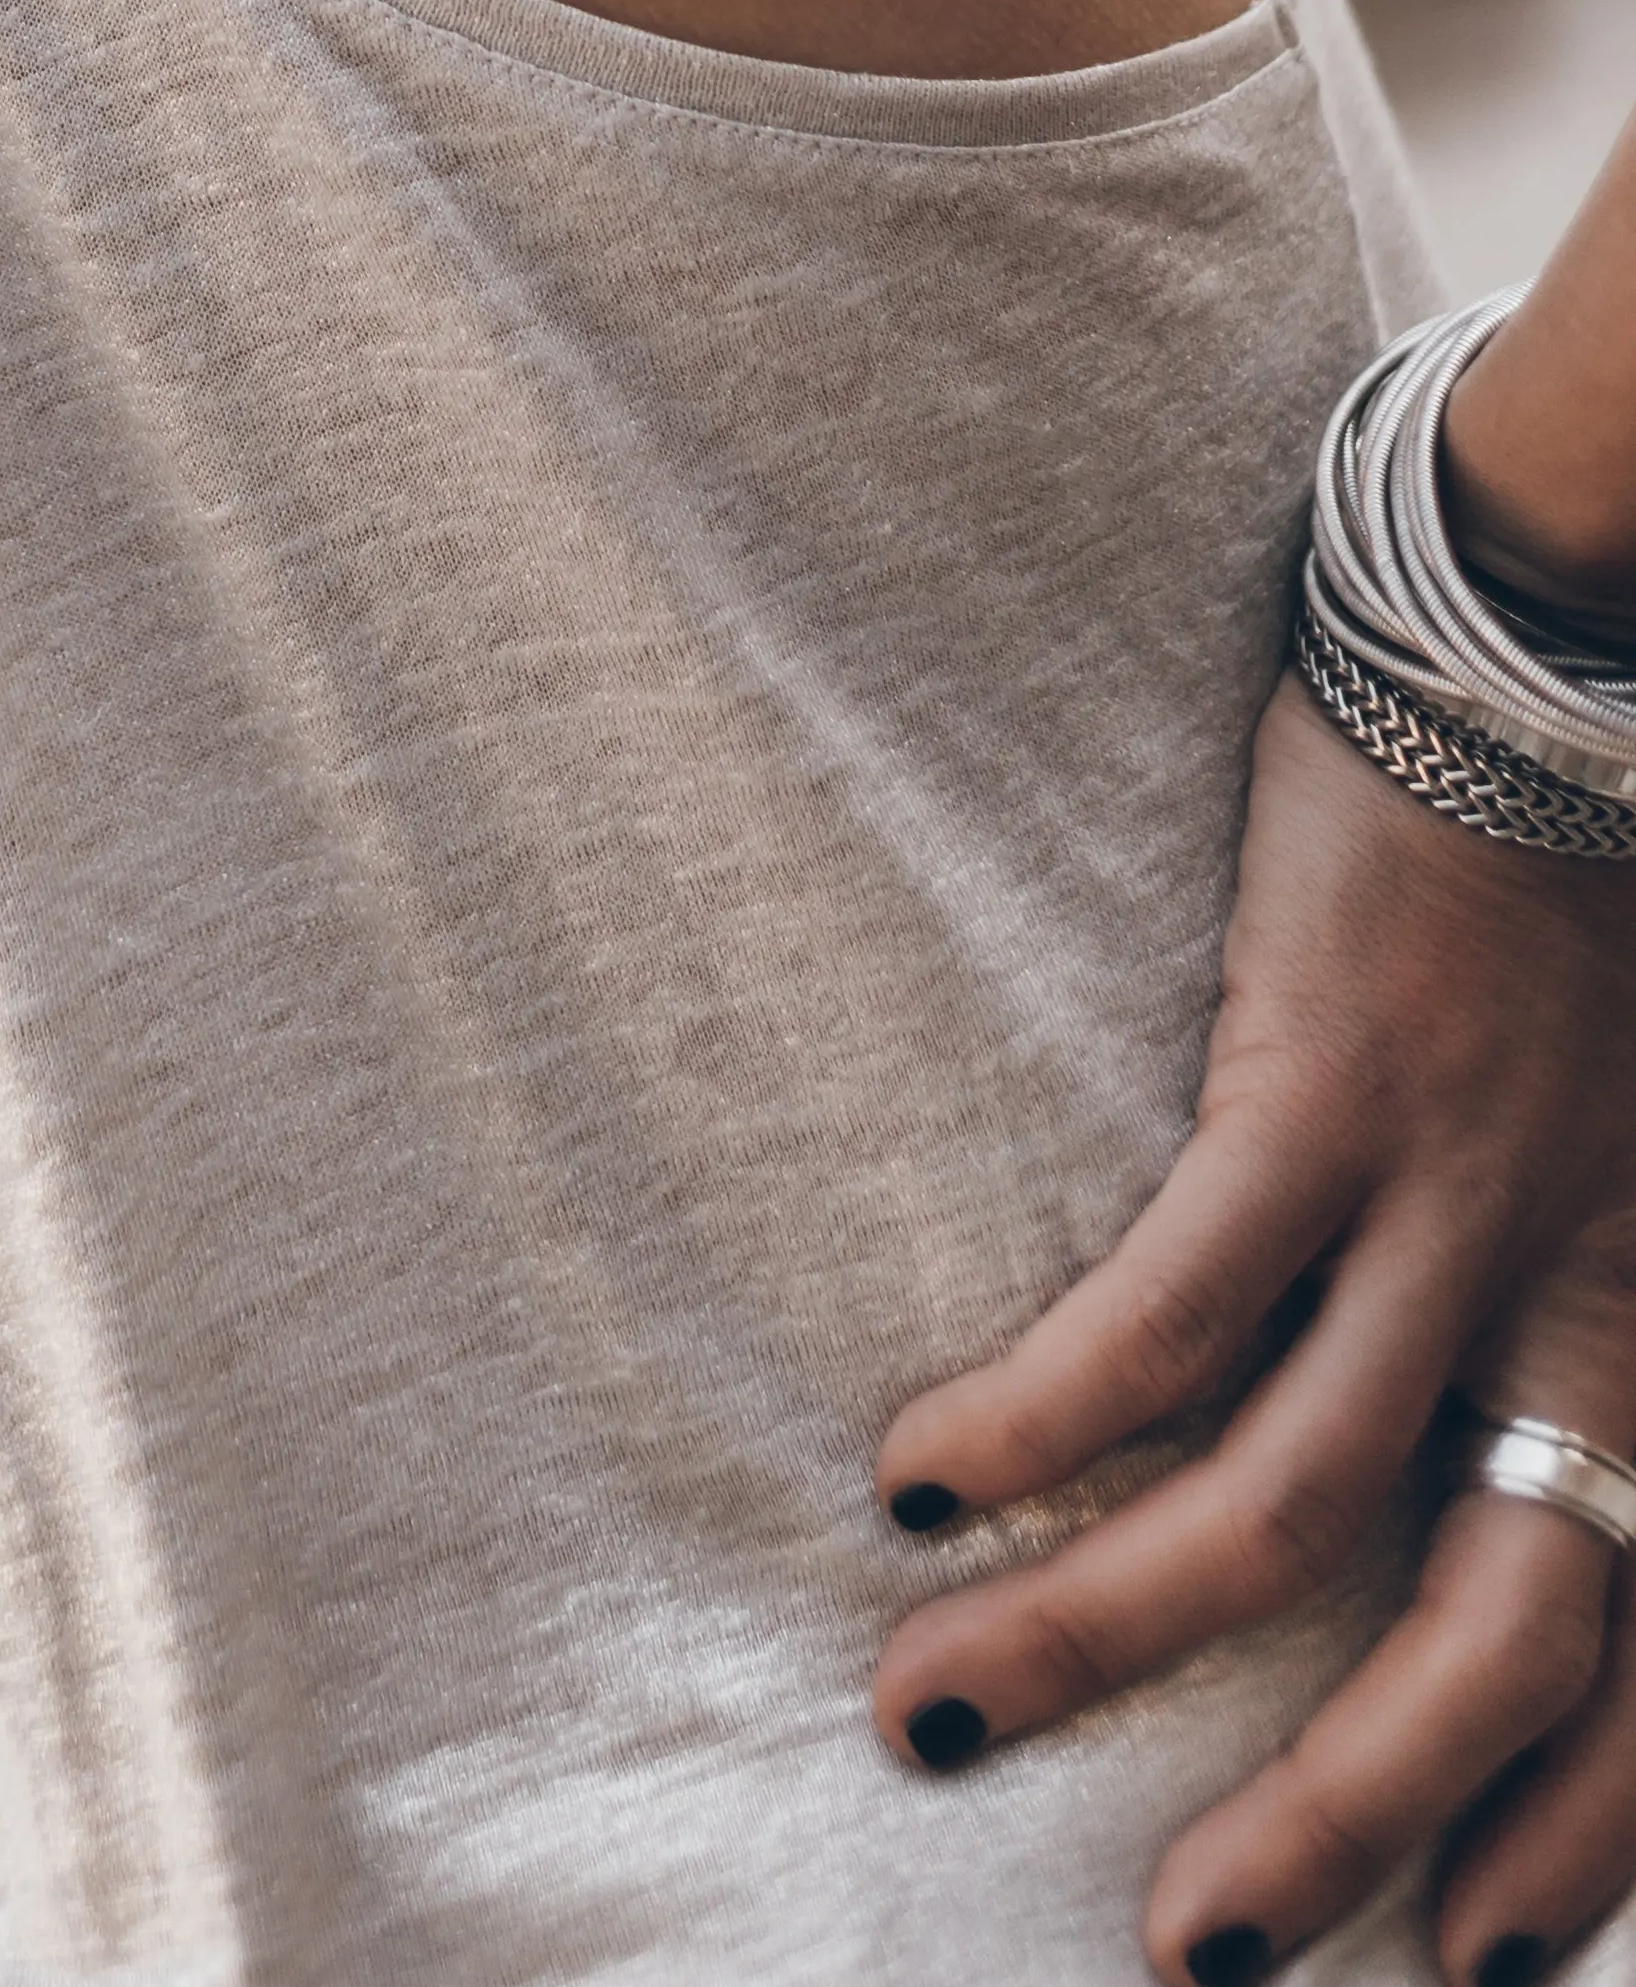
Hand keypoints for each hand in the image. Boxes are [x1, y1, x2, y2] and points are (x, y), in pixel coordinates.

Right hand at [873, 677, 1635, 1983]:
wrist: (1570, 636)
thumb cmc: (1590, 870)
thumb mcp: (1631, 1121)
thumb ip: (1573, 1285)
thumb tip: (1474, 1457)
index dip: (1575, 1839)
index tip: (1471, 1969)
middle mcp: (1596, 1289)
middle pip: (1499, 1632)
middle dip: (1341, 1824)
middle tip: (1188, 1951)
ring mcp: (1466, 1192)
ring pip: (1300, 1501)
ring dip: (1110, 1641)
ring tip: (939, 1716)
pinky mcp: (1325, 1074)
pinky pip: (1178, 1301)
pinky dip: (1048, 1411)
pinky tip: (926, 1477)